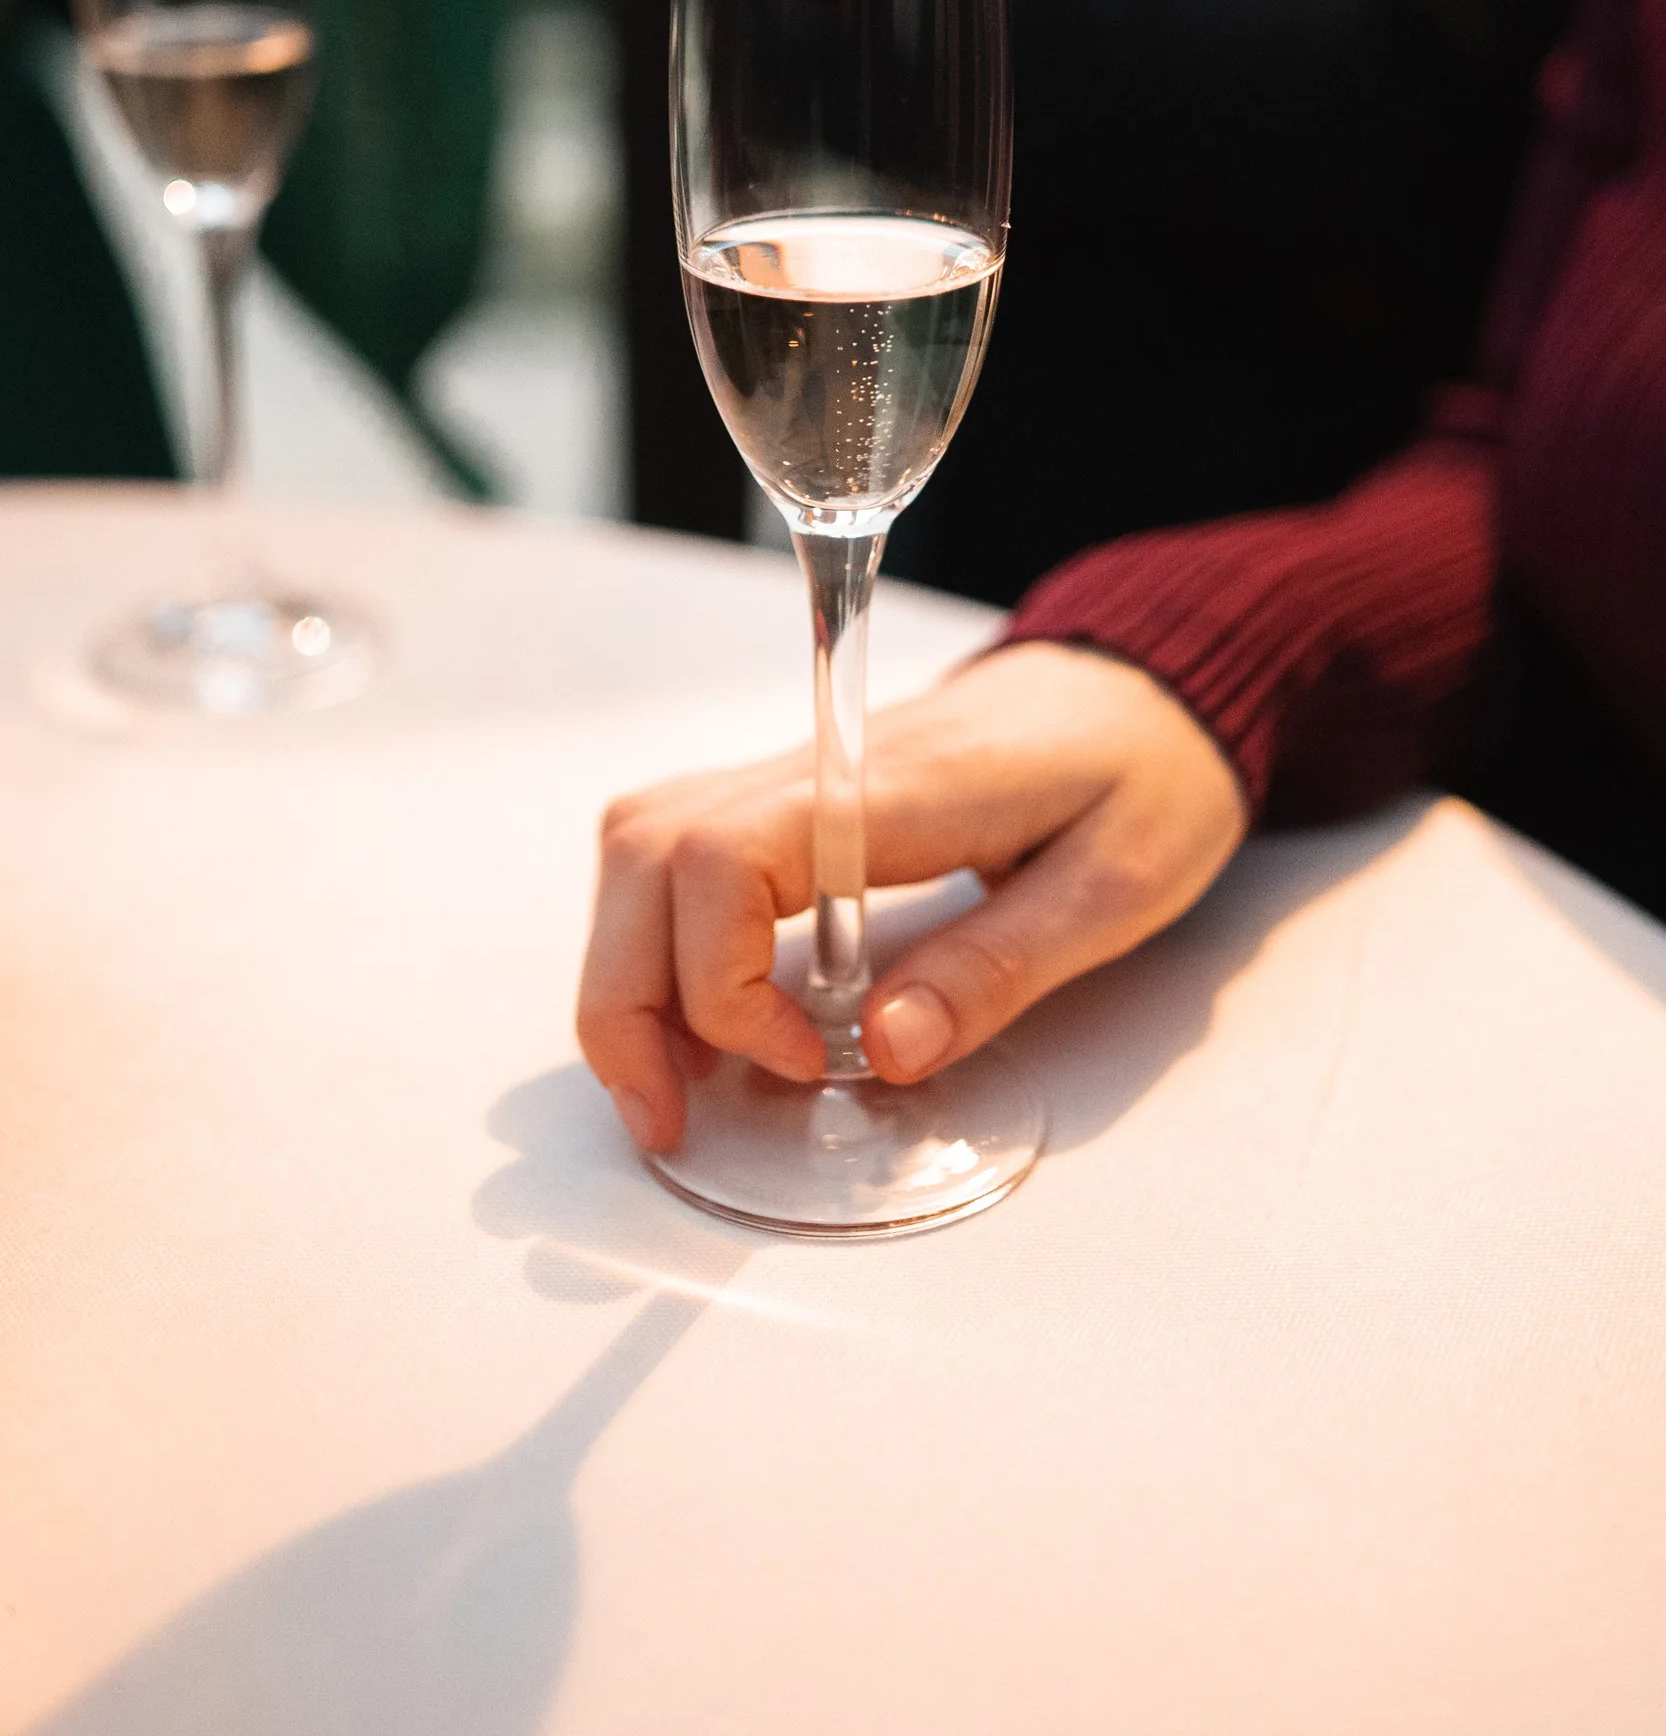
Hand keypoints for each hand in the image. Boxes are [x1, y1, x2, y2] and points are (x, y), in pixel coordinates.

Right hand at [578, 641, 1248, 1153]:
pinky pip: (682, 856)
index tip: (802, 1064)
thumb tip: (884, 1050)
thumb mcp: (1115, 887)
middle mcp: (819, 766)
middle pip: (645, 852)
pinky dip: (663, 942)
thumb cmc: (1146, 774)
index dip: (722, 981)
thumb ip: (999, 967)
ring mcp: (797, 776)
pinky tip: (708, 1020)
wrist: (1150, 685)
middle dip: (625, 999)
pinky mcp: (797, 801)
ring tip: (672, 1084)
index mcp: (895, 784)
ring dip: (629, 974)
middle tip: (663, 1116)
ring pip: (641, 849)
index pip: (725, 856)